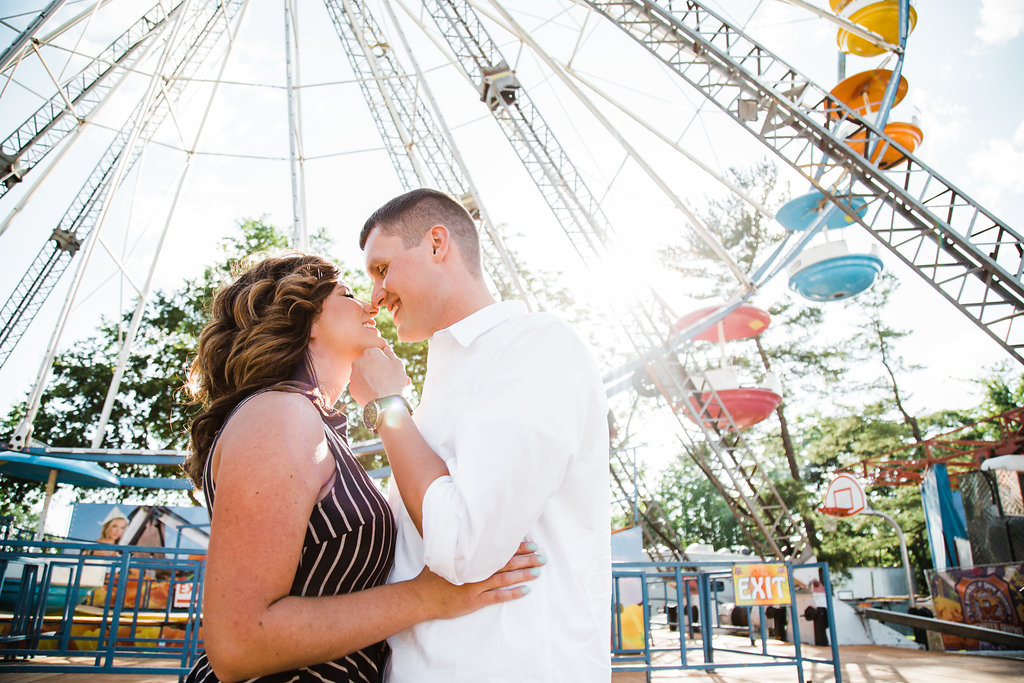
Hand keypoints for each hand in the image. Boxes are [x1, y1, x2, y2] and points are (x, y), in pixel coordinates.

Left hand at [349, 344, 409, 405]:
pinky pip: (360, 385)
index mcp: (369, 353)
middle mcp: (358, 362)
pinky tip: (375, 393)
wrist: (385, 405)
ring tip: (381, 387)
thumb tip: (386, 348)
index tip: (389, 368)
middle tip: (386, 378)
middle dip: (375, 368)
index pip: (376, 353)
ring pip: (363, 374)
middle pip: (368, 363)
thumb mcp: (398, 365)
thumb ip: (391, 354)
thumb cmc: (394, 382)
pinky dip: (366, 388)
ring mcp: (353, 376)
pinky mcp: (352, 388)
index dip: (383, 360)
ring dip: (370, 377)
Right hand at [411, 542, 543, 619]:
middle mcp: (475, 570)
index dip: (515, 546)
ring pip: (504, 578)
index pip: (497, 549)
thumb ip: (458, 547)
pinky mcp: (474, 601)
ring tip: (538, 571)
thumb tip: (469, 532)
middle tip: (541, 556)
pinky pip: (497, 597)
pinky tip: (526, 591)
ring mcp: (475, 586)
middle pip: (505, 562)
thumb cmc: (431, 576)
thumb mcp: (444, 555)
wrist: (420, 597)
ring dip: (523, 574)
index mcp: (470, 558)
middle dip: (525, 559)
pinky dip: (512, 593)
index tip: (530, 543)